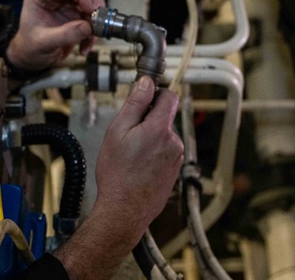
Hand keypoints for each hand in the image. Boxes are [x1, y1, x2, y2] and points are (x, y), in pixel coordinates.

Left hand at [6, 0, 104, 71]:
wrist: (32, 58)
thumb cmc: (29, 48)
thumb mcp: (43, 43)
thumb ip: (65, 34)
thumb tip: (87, 27)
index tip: (92, 10)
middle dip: (93, 3)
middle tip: (97, 20)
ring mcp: (66, 3)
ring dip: (96, 16)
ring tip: (92, 34)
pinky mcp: (76, 13)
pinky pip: (93, 14)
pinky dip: (95, 28)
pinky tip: (87, 43)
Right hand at [93, 77, 182, 236]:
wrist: (124, 210)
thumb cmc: (117, 174)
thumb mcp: (117, 132)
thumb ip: (135, 104)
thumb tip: (146, 83)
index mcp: (160, 128)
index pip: (169, 96)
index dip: (155, 94)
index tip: (142, 100)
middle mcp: (174, 141)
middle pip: (165, 116)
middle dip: (148, 119)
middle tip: (128, 134)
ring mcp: (176, 157)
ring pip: (164, 135)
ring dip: (151, 138)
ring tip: (132, 155)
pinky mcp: (175, 170)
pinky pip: (166, 151)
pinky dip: (154, 153)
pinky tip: (139, 166)